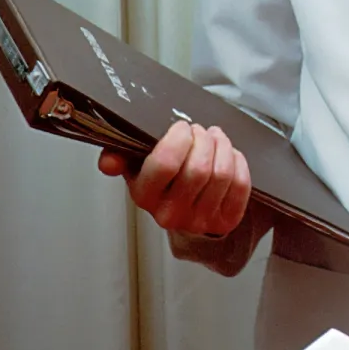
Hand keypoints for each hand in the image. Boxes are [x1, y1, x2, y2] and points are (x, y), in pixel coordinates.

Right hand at [96, 119, 251, 235]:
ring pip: (222, 174)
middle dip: (203, 140)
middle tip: (200, 131)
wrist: (183, 214)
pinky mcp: (225, 222)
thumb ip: (119, 157)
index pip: (164, 164)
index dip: (179, 138)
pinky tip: (229, 155)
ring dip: (222, 146)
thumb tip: (109, 162)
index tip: (182, 127)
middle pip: (199, 169)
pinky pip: (240, 185)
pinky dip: (239, 163)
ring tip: (215, 138)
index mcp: (144, 196)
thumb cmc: (162, 183)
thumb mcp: (135, 168)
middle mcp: (171, 213)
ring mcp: (200, 220)